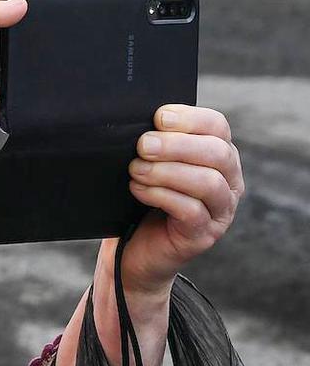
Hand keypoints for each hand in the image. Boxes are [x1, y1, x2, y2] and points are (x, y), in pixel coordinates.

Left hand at [120, 105, 244, 294]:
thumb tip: (141, 120)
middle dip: (176, 145)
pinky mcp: (204, 235)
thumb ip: (156, 141)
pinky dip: (161, 195)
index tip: (158, 117)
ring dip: (167, 171)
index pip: (218, 126)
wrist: (136, 247)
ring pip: (208, 182)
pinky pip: (191, 211)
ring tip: (136, 170)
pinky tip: (138, 190)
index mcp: (219, 155)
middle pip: (217, 152)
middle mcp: (229, 181)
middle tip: (143, 146)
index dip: (189, 118)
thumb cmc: (143, 196)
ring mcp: (221, 211)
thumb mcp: (152, 163)